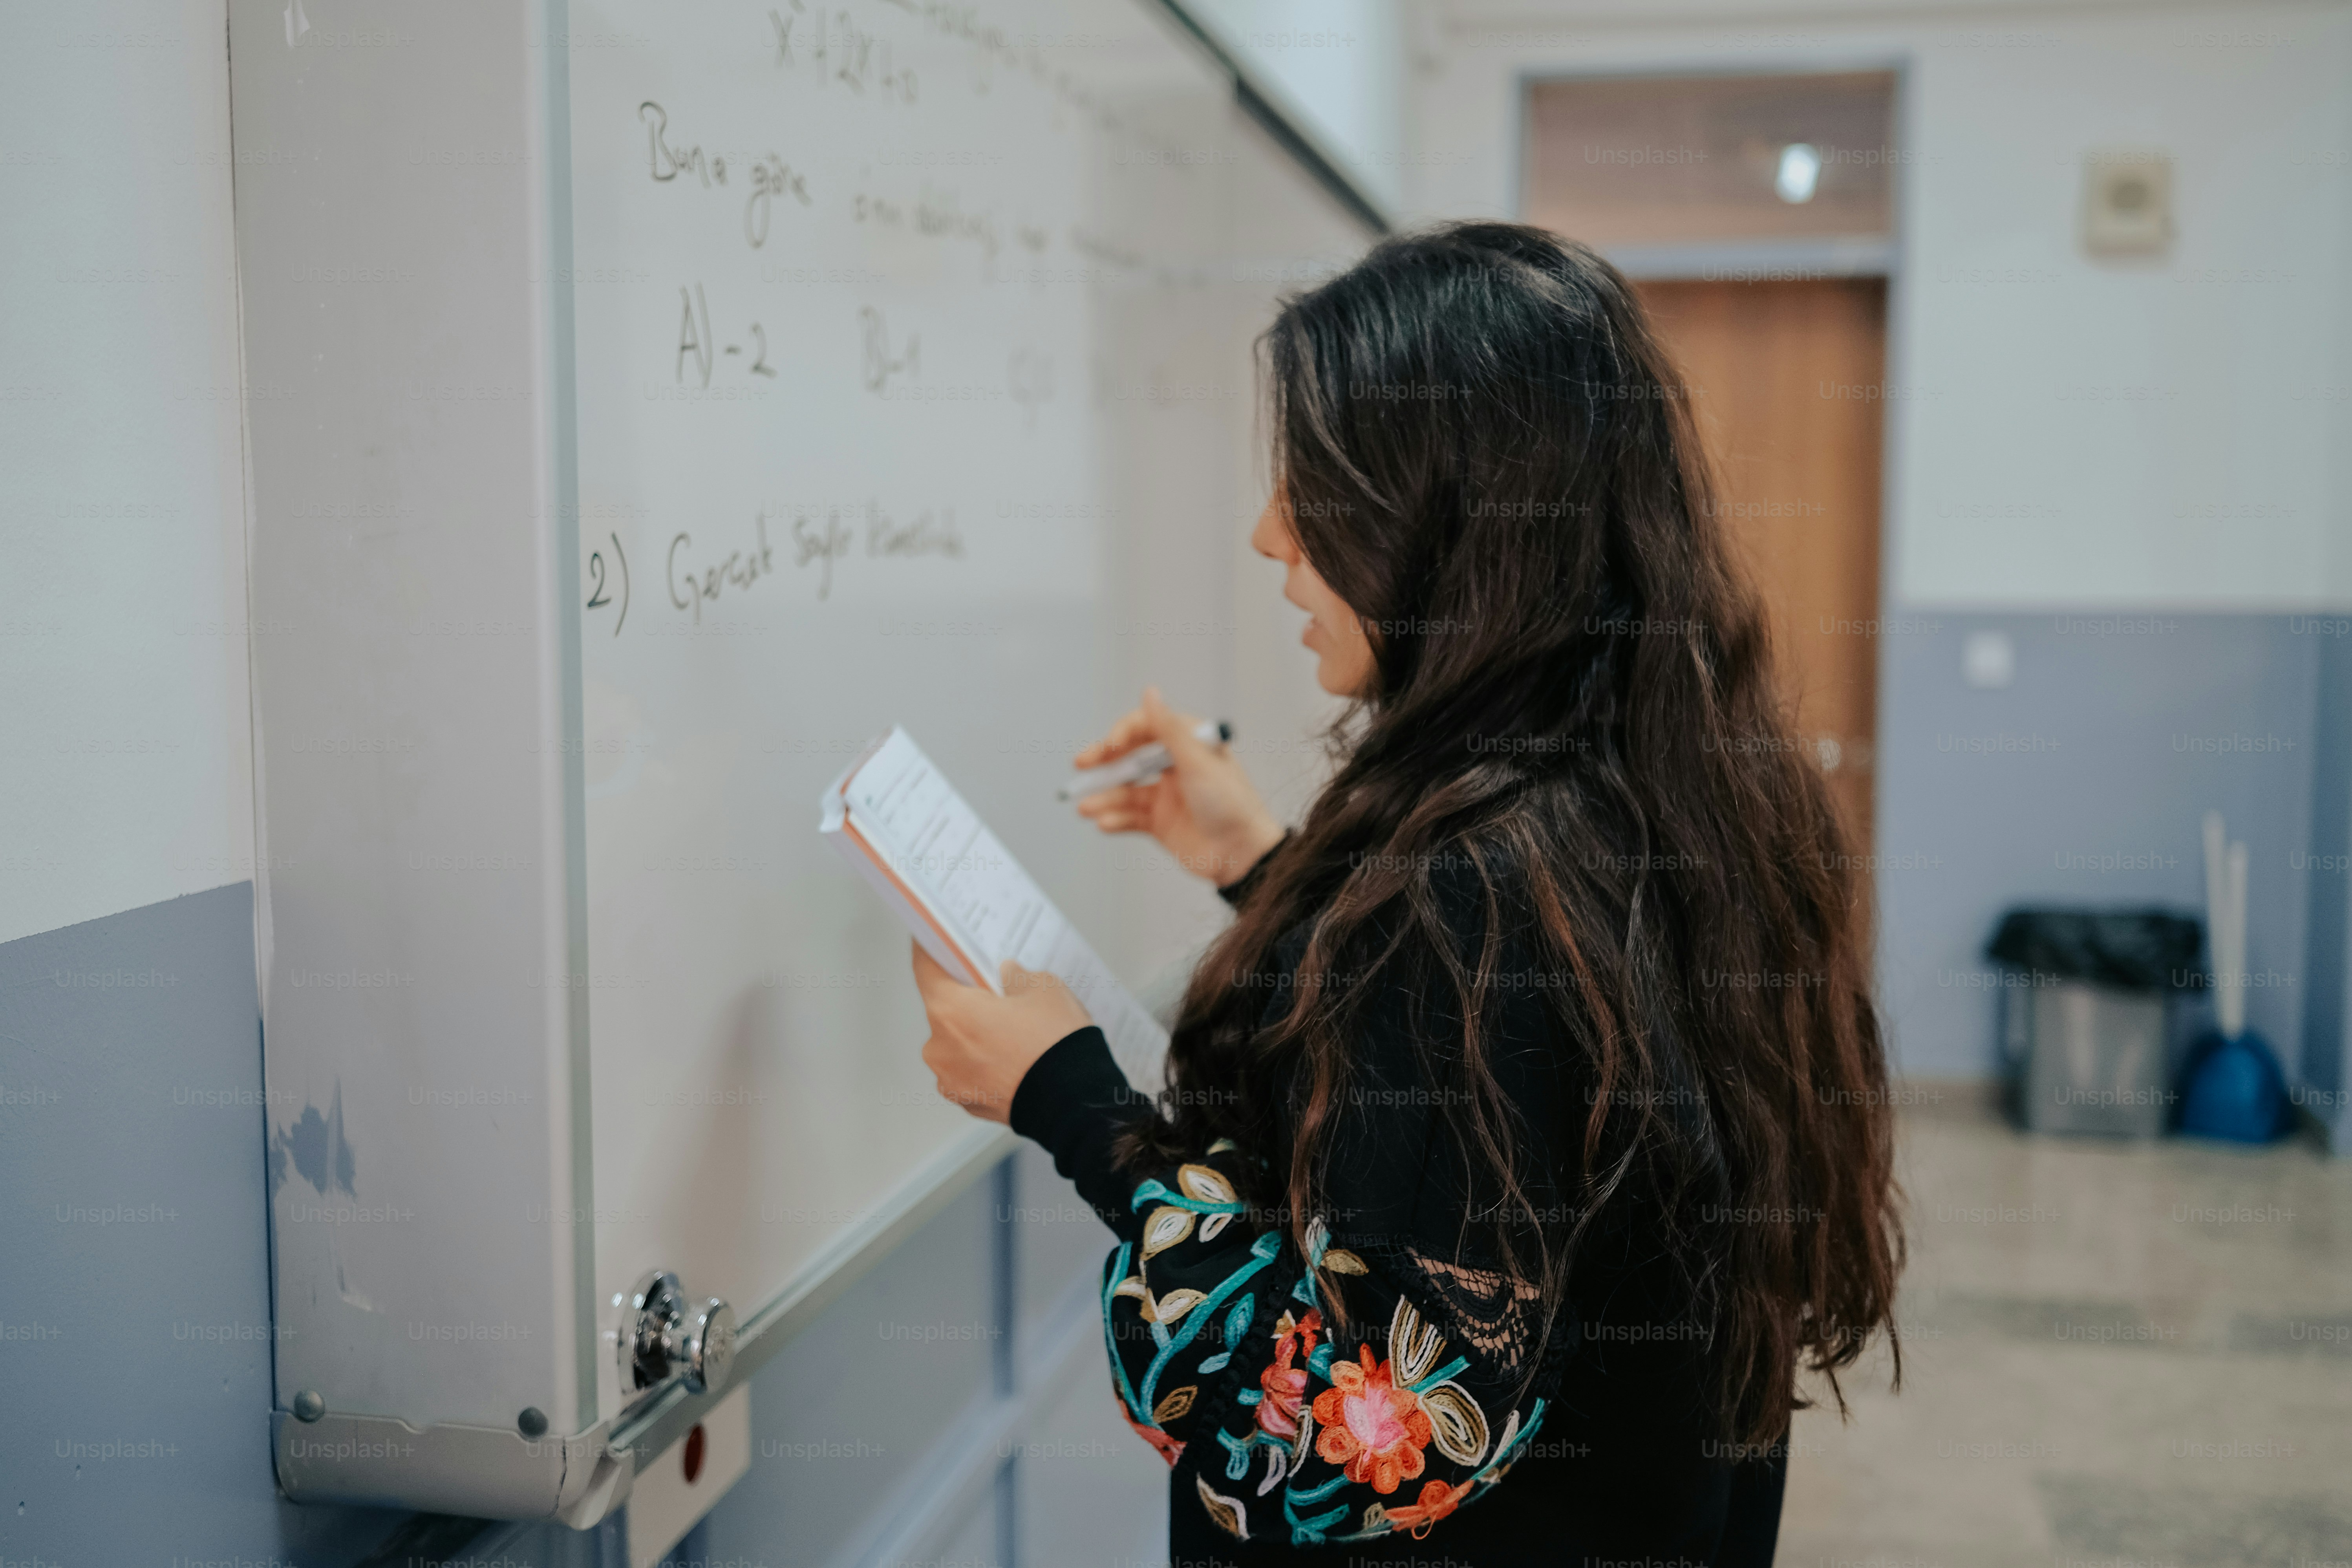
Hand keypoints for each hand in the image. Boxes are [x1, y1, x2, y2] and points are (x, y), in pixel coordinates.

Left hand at [912, 942, 1092, 1123]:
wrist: (1075, 1103)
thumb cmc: (1055, 1044)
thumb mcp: (1044, 989)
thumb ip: (1017, 976)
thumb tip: (1007, 976)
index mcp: (950, 1011)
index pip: (926, 969)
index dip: (932, 950)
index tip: (935, 940)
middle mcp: (940, 1047)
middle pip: (945, 1009)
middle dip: (968, 999)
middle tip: (999, 991)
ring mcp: (952, 1080)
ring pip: (959, 1043)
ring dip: (978, 1035)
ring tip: (1015, 1032)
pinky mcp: (969, 1103)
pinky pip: (972, 1072)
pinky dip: (987, 1063)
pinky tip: (1017, 1058)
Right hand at [1073, 687, 1285, 885]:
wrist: (1243, 855)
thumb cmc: (1232, 805)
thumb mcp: (1198, 761)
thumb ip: (1169, 728)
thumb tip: (1151, 693)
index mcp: (1188, 745)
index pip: (1147, 728)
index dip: (1124, 733)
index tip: (1110, 746)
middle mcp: (1175, 768)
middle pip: (1130, 758)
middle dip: (1104, 764)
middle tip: (1082, 767)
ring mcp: (1166, 796)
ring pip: (1126, 791)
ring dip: (1105, 797)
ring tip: (1086, 807)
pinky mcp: (1160, 823)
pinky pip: (1130, 818)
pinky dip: (1115, 819)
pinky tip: (1104, 822)